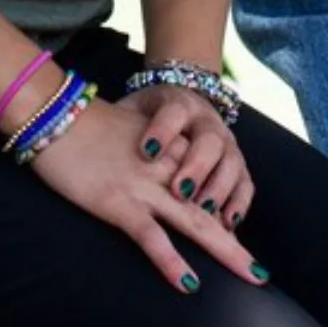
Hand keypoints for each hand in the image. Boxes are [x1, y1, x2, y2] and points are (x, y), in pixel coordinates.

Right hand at [28, 96, 266, 293]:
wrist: (53, 113)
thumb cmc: (82, 124)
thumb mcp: (127, 131)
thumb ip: (147, 149)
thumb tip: (154, 165)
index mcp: (167, 151)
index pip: (206, 184)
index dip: (220, 214)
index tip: (233, 240)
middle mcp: (164, 170)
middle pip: (210, 207)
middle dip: (236, 242)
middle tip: (260, 273)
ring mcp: (144, 188)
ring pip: (194, 223)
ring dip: (226, 251)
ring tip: (252, 276)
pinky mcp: (119, 203)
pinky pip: (152, 238)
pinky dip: (171, 262)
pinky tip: (189, 284)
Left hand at [120, 82, 255, 231]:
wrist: (181, 102)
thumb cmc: (145, 116)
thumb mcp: (131, 111)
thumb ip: (118, 123)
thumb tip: (82, 130)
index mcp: (178, 103)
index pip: (173, 113)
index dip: (163, 132)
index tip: (146, 152)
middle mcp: (206, 121)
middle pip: (208, 141)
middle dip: (196, 168)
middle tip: (178, 192)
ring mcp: (225, 142)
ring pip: (231, 163)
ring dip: (218, 189)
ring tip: (204, 212)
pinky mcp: (237, 164)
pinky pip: (245, 183)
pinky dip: (238, 203)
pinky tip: (229, 224)